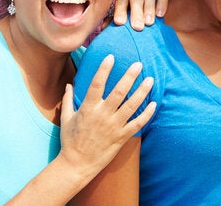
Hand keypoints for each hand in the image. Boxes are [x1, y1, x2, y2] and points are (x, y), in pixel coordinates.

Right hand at [59, 56, 155, 176]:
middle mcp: (102, 116)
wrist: (76, 165)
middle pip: (119, 92)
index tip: (111, 57)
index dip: (104, 69)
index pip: (97, 84)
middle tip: (139, 64)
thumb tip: (69, 85)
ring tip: (150, 80)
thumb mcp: (66, 118)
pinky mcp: (121, 137)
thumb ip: (67, 100)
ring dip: (142, 92)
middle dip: (130, 77)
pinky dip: (147, 114)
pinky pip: (137, 124)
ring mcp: (113, 127)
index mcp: (88, 109)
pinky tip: (154, 104)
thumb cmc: (70, 141)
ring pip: (131, 106)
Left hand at [113, 0, 170, 30]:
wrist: (160, 6)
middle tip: (137, 27)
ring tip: (149, 23)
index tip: (119, 23)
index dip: (119, 10)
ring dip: (148, 9)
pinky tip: (160, 14)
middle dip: (135, 13)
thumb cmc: (140, 13)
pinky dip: (161, 2)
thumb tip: (103, 29)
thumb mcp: (128, 15)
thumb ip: (116, 20)